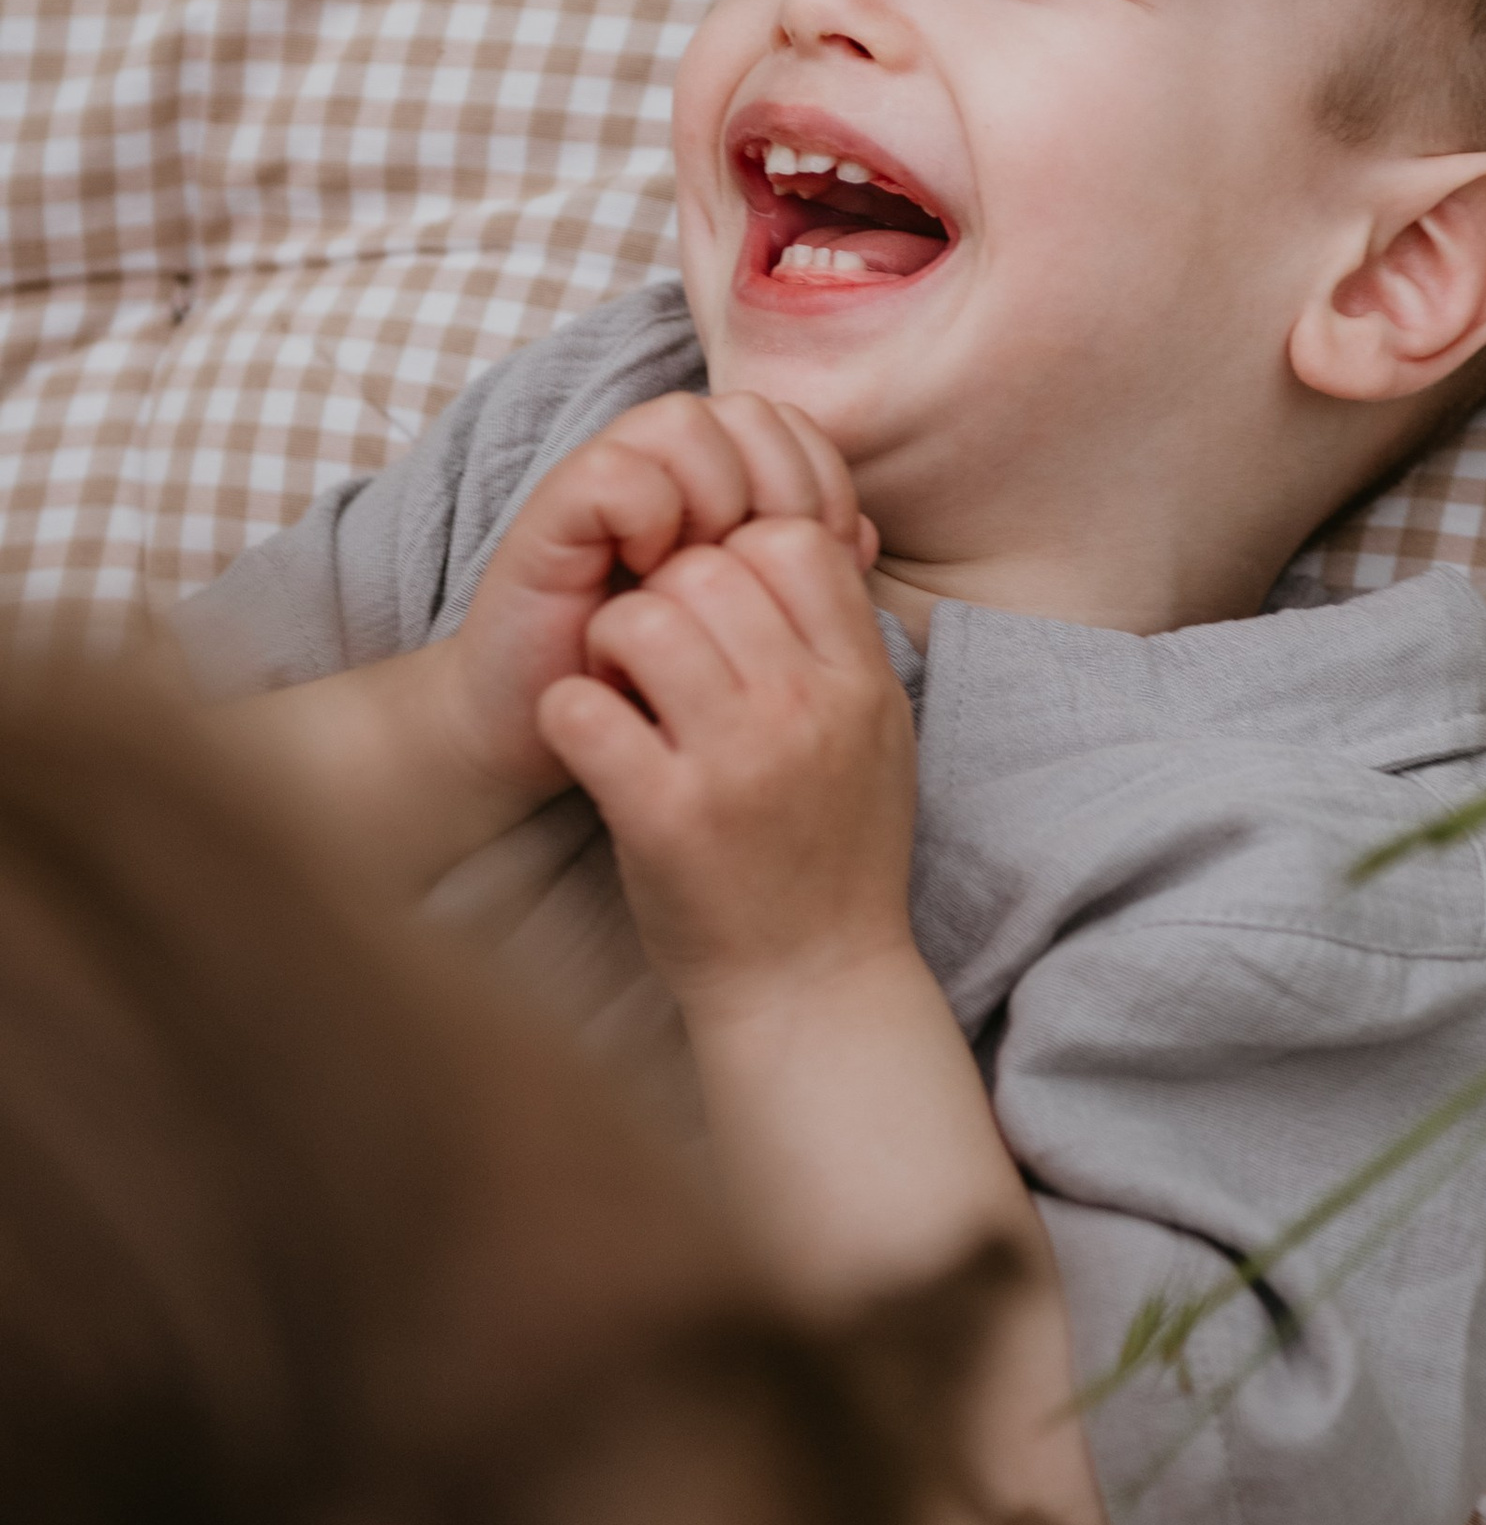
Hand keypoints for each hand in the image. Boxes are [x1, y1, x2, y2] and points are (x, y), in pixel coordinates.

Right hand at [441, 391, 871, 817]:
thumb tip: (864, 539)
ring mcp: (604, 485)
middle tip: (765, 565)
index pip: (794, 428)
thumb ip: (806, 583)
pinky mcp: (550, 517)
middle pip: (748, 410)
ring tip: (705, 567)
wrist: (541, 739)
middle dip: (779, 484)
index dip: (823, 484)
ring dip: (715, 494)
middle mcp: (661, 469)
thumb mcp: (749, 637)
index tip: (826, 561)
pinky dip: (647, 517)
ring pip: (683, 420)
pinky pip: (615, 470)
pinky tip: (648, 576)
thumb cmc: (653, 689)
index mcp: (717, 484)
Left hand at [534, 504, 916, 1017]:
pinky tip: (590, 739)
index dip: (738, 550)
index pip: (794, 540)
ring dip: (609, 644)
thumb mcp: (877, 737)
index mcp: (860, 682)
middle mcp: (803, 711)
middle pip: (708, 566)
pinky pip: (582, 707)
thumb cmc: (836, 855)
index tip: (716, 602)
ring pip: (640, 619)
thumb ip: (847, 644)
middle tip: (651, 648)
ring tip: (619, 689)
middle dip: (661, 590)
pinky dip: (569, 712)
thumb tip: (819, 539)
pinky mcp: (662, 816)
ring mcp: (734, 763)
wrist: (813, 985)